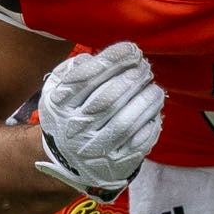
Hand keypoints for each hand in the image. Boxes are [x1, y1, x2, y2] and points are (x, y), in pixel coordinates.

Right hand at [33, 41, 164, 197]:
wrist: (69, 161)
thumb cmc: (70, 114)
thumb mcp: (58, 90)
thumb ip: (72, 70)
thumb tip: (94, 58)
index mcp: (58, 106)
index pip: (84, 79)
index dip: (111, 61)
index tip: (132, 49)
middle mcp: (74, 129)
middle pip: (108, 100)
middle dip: (132, 79)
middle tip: (146, 67)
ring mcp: (94, 150)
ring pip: (125, 123)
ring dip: (145, 102)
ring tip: (154, 89)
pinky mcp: (115, 165)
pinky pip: (138, 143)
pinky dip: (150, 125)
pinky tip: (155, 112)